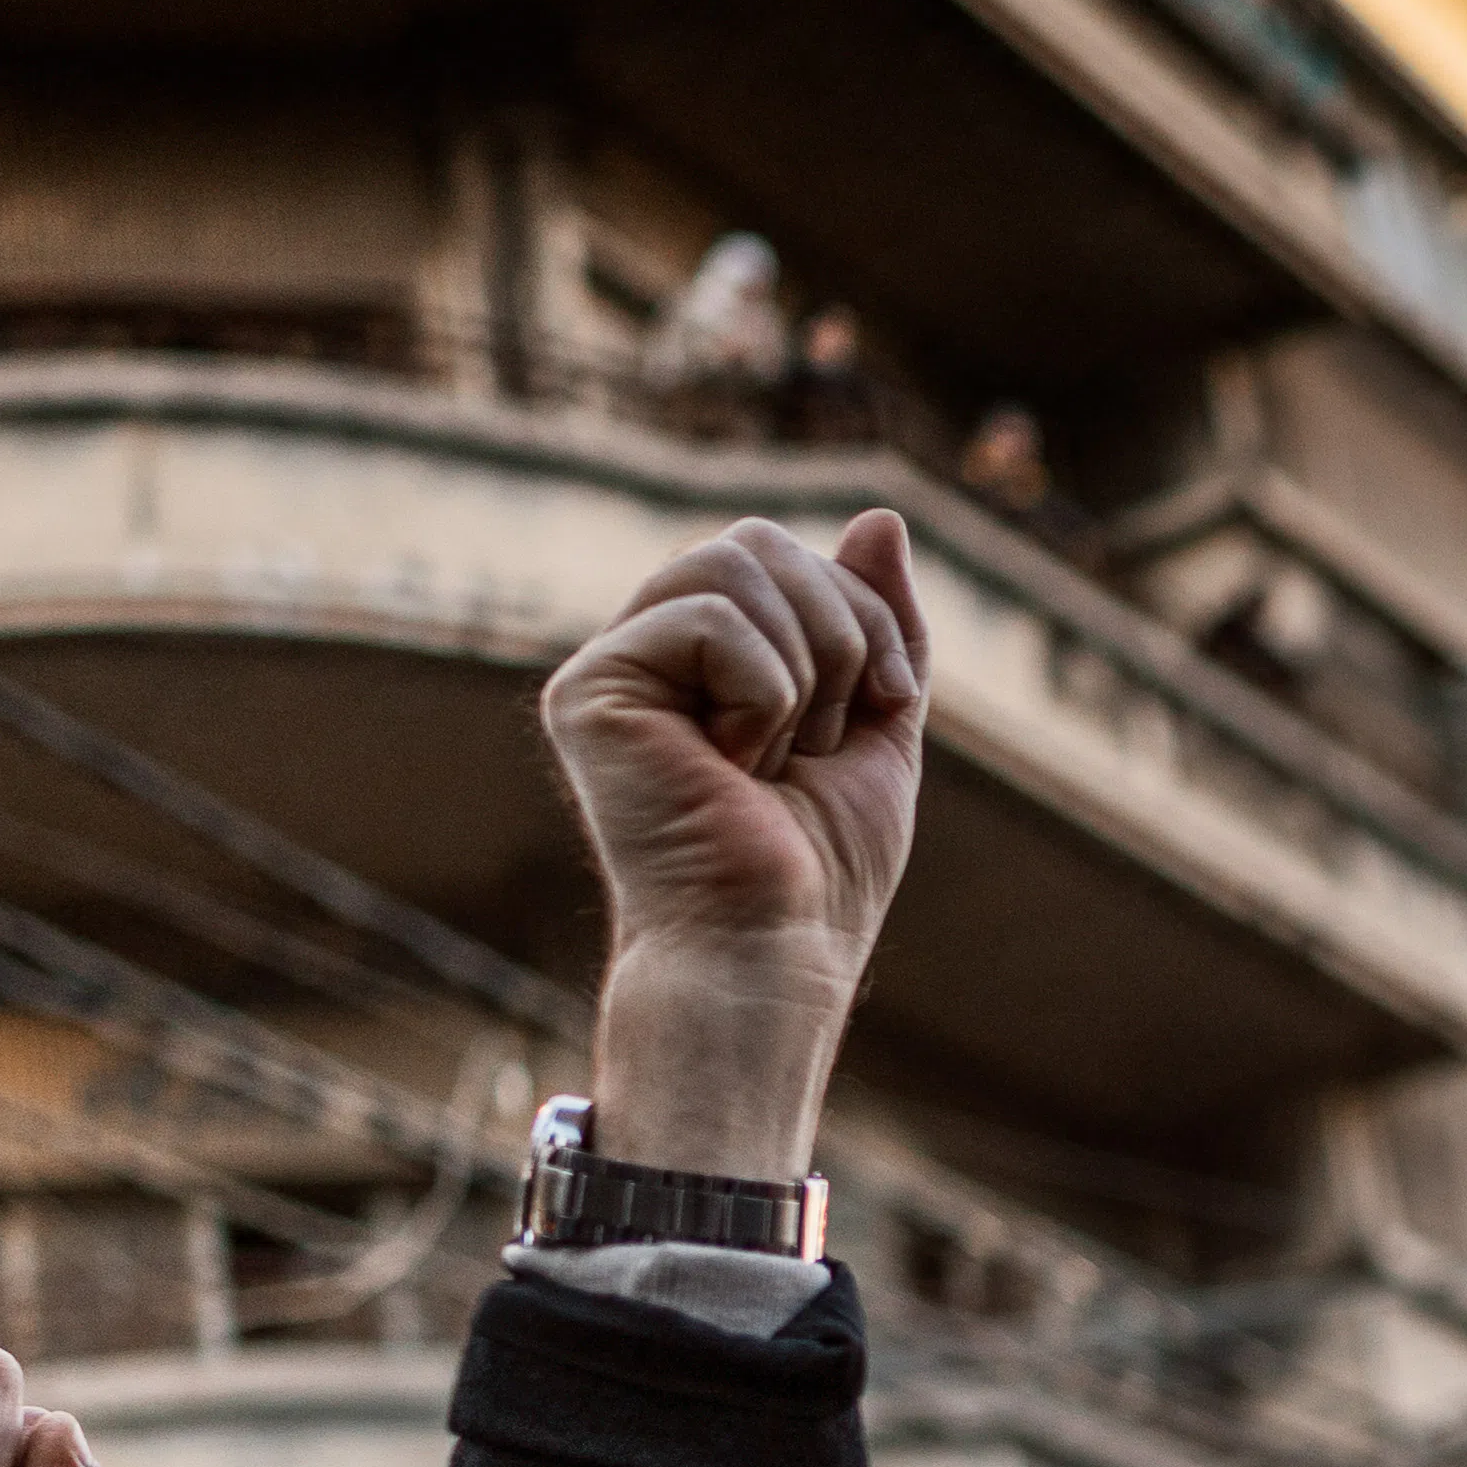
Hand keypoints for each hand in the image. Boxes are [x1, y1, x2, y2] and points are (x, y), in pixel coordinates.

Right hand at [543, 510, 929, 1179]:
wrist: (774, 950)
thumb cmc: (820, 870)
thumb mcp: (878, 723)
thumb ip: (879, 623)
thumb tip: (879, 516)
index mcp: (707, 660)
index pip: (791, 560)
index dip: (863, 621)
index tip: (875, 715)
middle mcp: (648, 654)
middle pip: (760, 542)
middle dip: (838, 635)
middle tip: (819, 743)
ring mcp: (612, 669)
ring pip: (735, 563)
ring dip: (805, 669)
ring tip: (771, 760)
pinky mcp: (588, 690)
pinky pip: (711, 616)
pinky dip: (763, 693)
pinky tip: (731, 765)